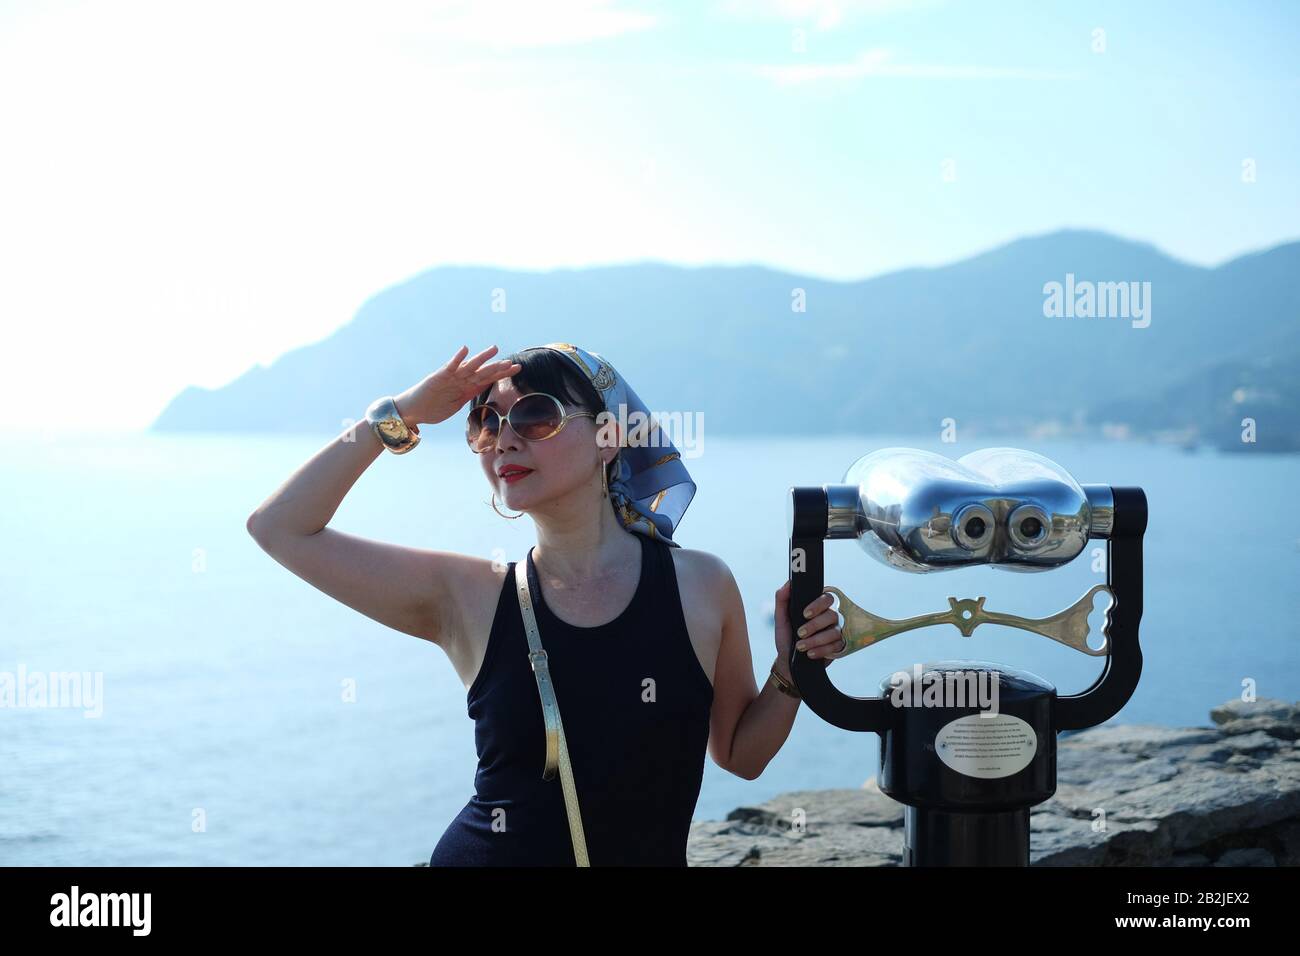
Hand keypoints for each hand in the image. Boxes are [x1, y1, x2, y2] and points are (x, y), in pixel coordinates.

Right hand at [393, 345, 521, 427]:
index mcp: (467, 388)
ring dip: (482, 358)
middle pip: (483, 372)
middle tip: (513, 363)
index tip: (517, 369)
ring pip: (470, 367)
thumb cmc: (433, 408)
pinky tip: (465, 350)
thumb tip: (484, 392)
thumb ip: (469, 395)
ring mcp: (451, 378)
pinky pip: (450, 367)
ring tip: (494, 349)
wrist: (413, 410)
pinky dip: (457, 359)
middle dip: (498, 368)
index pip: (488, 378)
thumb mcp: (456, 404)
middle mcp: (461, 380)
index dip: (502, 373)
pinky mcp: (438, 377)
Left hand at [773, 580, 842, 676]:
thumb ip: (782, 599)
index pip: (826, 598)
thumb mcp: (780, 618)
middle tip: (800, 633)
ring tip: (800, 647)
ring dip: (815, 640)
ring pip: (834, 632)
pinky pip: (836, 646)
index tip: (804, 614)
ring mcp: (835, 631)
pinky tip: (810, 654)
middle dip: (815, 625)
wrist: (788, 661)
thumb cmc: (786, 637)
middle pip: (832, 615)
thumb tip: (789, 583)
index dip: (818, 605)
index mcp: (817, 607)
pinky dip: (821, 650)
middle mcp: (828, 617)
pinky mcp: (838, 646)